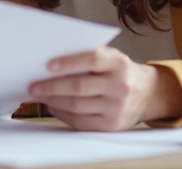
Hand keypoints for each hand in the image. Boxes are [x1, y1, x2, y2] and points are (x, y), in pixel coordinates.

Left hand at [28, 46, 181, 130]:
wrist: (147, 94)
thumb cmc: (119, 72)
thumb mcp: (111, 57)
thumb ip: (87, 56)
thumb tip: (51, 64)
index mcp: (119, 63)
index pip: (92, 59)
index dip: (69, 62)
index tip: (48, 65)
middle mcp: (120, 86)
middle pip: (79, 87)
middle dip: (52, 87)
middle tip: (34, 86)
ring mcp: (116, 108)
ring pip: (76, 106)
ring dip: (54, 101)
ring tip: (40, 96)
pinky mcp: (111, 125)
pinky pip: (80, 121)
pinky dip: (62, 114)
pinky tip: (53, 106)